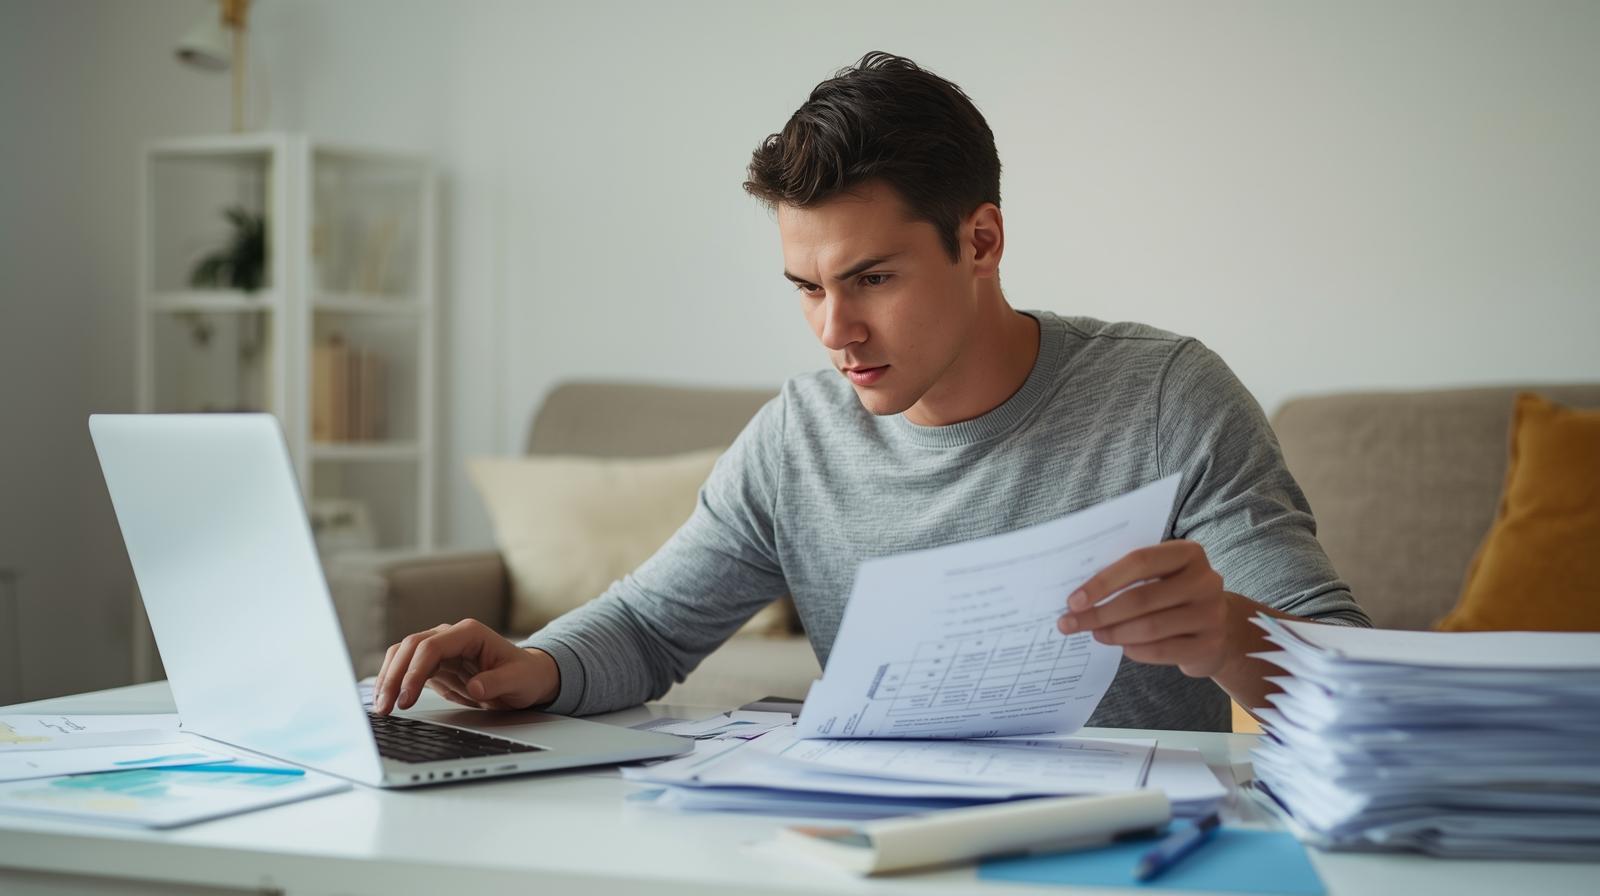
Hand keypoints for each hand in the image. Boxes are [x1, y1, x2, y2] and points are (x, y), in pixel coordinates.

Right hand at [372, 618, 559, 714]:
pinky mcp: (434, 664)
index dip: (415, 672)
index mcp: (470, 633)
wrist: (526, 678)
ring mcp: (440, 648)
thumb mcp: (520, 681)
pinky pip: (406, 668)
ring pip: (402, 655)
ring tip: (381, 707)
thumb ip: (498, 682)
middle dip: (394, 677)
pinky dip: (394, 682)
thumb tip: (475, 687)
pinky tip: (386, 699)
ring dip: (388, 679)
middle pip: (410, 648)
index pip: (431, 646)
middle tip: (385, 707)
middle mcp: (450, 635)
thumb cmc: (525, 675)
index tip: (406, 699)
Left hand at [1057, 540, 1237, 678]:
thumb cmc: (1174, 596)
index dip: (1103, 582)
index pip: (1139, 562)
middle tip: (1070, 623)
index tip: (1073, 600)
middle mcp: (1206, 581)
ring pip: (1150, 627)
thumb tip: (1079, 596)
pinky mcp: (1210, 644)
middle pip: (1141, 598)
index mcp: (1189, 553)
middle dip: (1099, 613)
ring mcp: (1211, 614)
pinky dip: (1135, 650)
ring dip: (1114, 632)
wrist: (1218, 628)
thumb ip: (1129, 576)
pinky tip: (1121, 646)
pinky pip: (1162, 650)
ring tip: (1095, 633)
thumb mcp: (1160, 576)